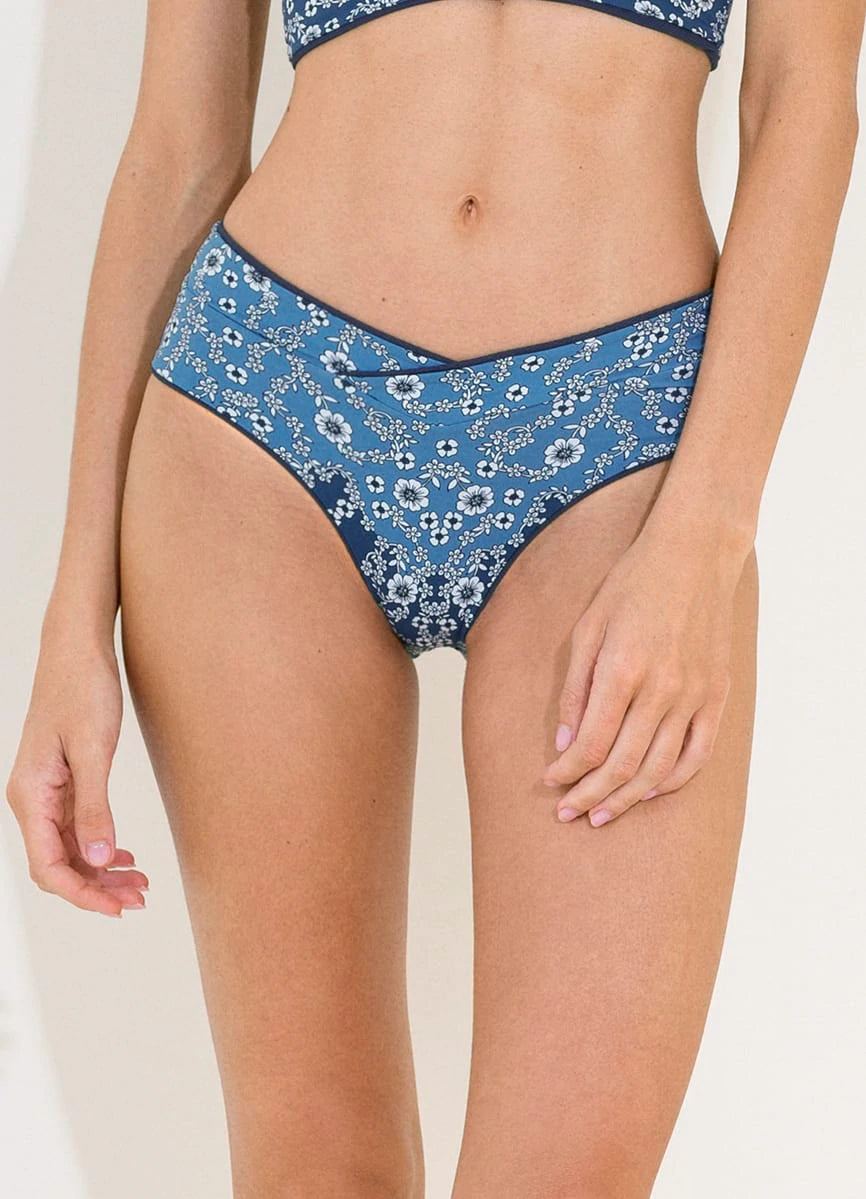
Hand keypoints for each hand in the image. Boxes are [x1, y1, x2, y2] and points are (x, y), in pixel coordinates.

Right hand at [6, 621, 147, 915]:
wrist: (78, 648)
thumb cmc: (82, 689)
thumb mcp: (94, 749)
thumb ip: (95, 805)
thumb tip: (99, 857)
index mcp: (31, 795)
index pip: (48, 866)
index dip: (82, 894)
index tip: (118, 908)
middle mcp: (32, 799)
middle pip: (58, 864)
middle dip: (97, 888)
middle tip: (140, 899)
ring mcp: (47, 792)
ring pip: (70, 849)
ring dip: (102, 870)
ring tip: (141, 883)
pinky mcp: (63, 781)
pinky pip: (77, 828)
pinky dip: (101, 845)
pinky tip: (126, 855)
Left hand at [542, 527, 745, 826]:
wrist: (694, 556)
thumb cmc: (631, 586)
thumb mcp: (588, 628)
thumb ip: (575, 688)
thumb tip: (565, 743)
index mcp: (622, 669)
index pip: (591, 743)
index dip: (568, 773)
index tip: (550, 783)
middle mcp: (662, 689)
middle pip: (622, 765)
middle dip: (589, 796)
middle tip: (568, 814)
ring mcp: (694, 695)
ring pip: (659, 769)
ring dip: (626, 799)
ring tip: (601, 814)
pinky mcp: (716, 696)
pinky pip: (697, 754)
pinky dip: (671, 781)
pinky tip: (647, 791)